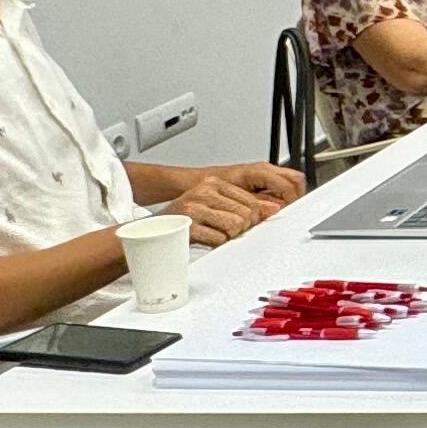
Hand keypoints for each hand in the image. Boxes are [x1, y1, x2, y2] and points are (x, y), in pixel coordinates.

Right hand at [170, 165, 296, 242]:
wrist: (153, 229)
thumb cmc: (187, 218)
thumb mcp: (214, 206)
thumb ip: (242, 205)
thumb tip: (273, 209)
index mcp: (214, 183)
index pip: (252, 201)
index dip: (253, 218)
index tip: (243, 224)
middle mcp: (204, 191)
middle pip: (246, 215)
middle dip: (241, 228)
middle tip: (225, 230)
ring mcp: (195, 207)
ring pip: (235, 226)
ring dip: (229, 236)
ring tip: (215, 233)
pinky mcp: (188, 225)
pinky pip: (219, 239)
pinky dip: (216, 243)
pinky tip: (206, 238)